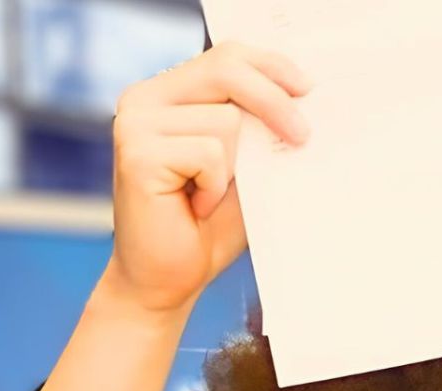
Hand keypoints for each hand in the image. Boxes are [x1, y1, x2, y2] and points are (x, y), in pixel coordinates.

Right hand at [105, 42, 311, 313]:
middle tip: (302, 136)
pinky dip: (215, 187)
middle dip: (273, 102)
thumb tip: (305, 98)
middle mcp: (143, 100)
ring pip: (226, 118)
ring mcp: (134, 124)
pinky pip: (210, 153)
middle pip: (226, 70)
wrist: (166, 282)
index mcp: (165, 93)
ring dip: (234, 167)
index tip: (307, 87)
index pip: (225, 56)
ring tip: (209, 196)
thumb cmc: (207, 226)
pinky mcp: (136, 154)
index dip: (270, 66)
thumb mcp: (243, 166)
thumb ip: (258, 126)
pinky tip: (194, 208)